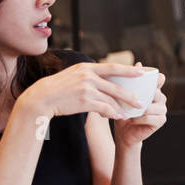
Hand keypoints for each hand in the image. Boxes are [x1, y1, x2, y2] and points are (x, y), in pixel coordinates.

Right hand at [19, 61, 144, 122]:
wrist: (42, 97)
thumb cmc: (59, 87)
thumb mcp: (74, 74)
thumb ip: (90, 75)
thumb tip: (106, 77)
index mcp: (87, 67)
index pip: (113, 67)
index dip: (129, 70)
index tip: (142, 72)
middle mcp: (88, 76)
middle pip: (116, 86)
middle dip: (130, 95)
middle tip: (141, 101)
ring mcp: (86, 88)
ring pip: (110, 99)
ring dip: (120, 108)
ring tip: (128, 114)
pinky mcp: (84, 101)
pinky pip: (103, 108)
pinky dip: (112, 113)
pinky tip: (117, 117)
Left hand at [111, 65, 167, 148]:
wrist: (124, 132)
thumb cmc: (124, 112)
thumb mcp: (124, 95)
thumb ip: (131, 80)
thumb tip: (138, 63)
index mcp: (154, 90)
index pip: (160, 80)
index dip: (156, 78)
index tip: (143, 77)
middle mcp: (161, 99)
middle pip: (156, 93)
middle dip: (143, 95)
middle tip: (129, 99)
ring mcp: (162, 110)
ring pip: (154, 106)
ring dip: (140, 108)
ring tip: (129, 111)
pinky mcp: (161, 121)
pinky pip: (151, 117)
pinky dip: (140, 118)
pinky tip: (132, 119)